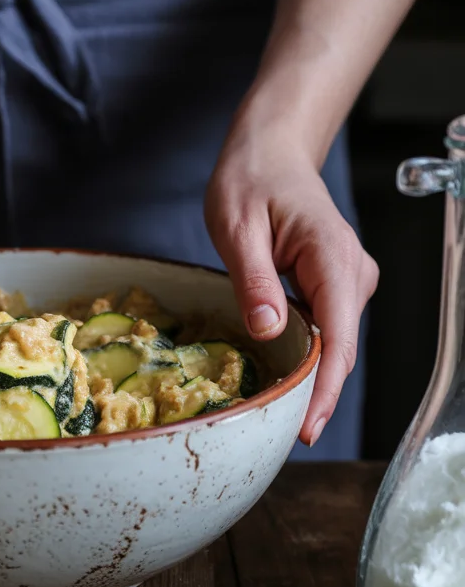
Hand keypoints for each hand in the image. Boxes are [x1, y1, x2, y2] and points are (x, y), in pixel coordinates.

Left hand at [204, 123, 377, 447]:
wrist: (270, 152)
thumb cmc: (249, 180)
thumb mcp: (236, 226)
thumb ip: (253, 279)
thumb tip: (269, 331)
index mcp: (330, 256)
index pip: (338, 337)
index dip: (325, 389)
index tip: (307, 427)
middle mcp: (350, 272)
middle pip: (340, 348)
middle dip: (316, 394)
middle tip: (281, 435)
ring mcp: (347, 281)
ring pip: (333, 342)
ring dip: (309, 377)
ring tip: (277, 413)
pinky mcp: (334, 287)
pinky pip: (324, 330)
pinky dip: (304, 355)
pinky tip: (282, 377)